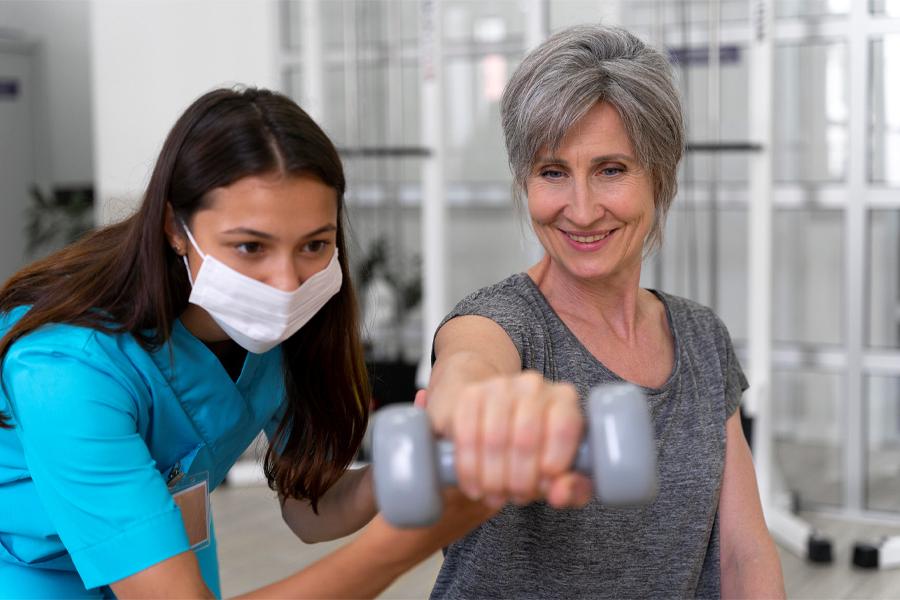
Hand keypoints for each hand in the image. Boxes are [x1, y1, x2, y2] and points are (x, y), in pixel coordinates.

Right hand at [442, 371, 590, 509]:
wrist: (497, 420)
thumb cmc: (537, 450)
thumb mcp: (563, 472)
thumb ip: (573, 487)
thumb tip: (560, 494)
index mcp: (564, 399)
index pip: (563, 427)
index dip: (554, 464)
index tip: (545, 486)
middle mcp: (534, 386)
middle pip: (526, 437)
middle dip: (520, 479)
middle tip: (517, 496)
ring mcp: (500, 386)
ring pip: (495, 439)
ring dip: (493, 478)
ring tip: (496, 495)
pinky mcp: (471, 394)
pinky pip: (467, 435)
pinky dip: (470, 469)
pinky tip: (475, 486)